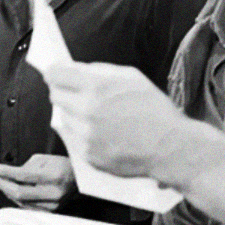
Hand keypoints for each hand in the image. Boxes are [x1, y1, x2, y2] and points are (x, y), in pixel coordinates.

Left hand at [0, 154, 74, 210]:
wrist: (80, 180)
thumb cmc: (62, 166)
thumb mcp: (45, 159)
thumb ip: (27, 167)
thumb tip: (9, 175)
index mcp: (53, 176)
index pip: (24, 176)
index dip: (6, 173)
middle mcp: (53, 193)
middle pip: (20, 193)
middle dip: (2, 185)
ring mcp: (52, 205)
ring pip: (21, 202)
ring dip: (8, 192)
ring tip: (0, 182)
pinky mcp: (51, 212)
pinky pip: (28, 207)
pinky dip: (17, 199)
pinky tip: (11, 192)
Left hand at [42, 61, 188, 176]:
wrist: (169, 146)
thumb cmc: (155, 110)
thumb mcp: (132, 77)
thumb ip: (101, 71)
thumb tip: (77, 69)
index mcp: (97, 87)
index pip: (57, 74)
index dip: (54, 71)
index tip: (55, 73)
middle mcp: (86, 111)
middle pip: (55, 96)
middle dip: (62, 91)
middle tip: (74, 92)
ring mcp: (85, 135)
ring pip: (63, 118)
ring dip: (73, 114)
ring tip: (96, 116)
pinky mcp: (87, 155)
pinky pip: (73, 139)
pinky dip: (81, 134)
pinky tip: (101, 132)